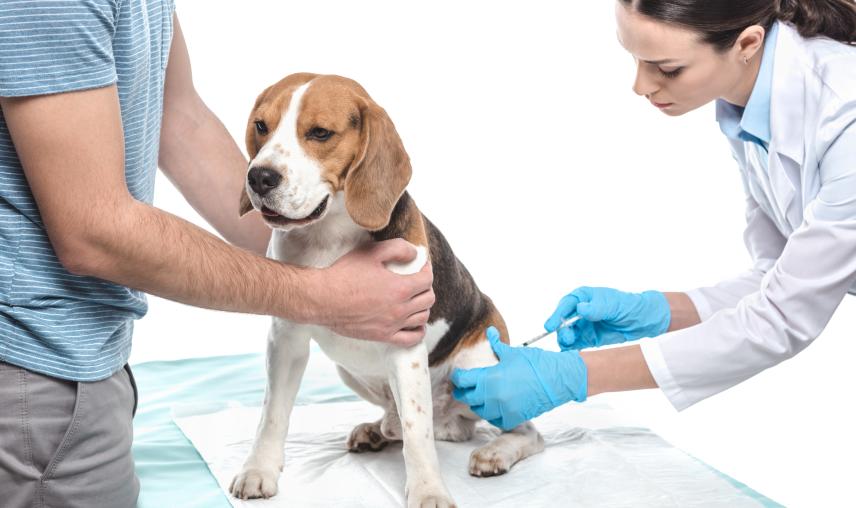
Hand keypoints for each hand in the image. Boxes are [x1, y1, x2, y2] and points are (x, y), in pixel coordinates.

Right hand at [311, 239, 434, 345]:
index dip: (427, 270)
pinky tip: (415, 324)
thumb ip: (397, 248)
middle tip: (416, 281)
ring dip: (422, 307)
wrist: (322, 299)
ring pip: (422, 318)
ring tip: (414, 299)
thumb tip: (414, 253)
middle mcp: (400, 308)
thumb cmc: (344, 274)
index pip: (427, 280)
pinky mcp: (383, 336)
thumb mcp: (371, 252)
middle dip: (425, 287)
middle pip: (428, 299)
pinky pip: (411, 339)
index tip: (421, 267)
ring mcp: (392, 325)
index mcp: (400, 287)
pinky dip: (418, 331)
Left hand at [450, 327, 586, 430]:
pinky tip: (494, 406)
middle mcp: (494, 396)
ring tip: (480, 396)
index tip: (459, 375)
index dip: (458, 377)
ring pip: (479, 410)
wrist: (559, 379)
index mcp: (491, 378)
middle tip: (465, 387)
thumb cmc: (536, 363)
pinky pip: (494, 420)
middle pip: (467, 397)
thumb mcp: (513, 352)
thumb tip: (489, 331)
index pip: (463, 380)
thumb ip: (497, 345)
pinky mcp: (514, 418)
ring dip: (477, 403)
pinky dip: (492, 414)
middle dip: (464, 391)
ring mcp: (504, 409)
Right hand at [544, 286, 669, 350]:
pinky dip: (571, 350)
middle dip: (561, 330)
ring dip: (565, 340)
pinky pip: (575, 345)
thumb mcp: (613, 305)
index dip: (556, 315)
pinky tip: (572, 354)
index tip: (550, 325)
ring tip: (570, 345)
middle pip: (562, 321)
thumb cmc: (629, 306)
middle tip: (567, 338)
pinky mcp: (588, 339)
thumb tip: (580, 309)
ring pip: (566, 334)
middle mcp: (579, 311)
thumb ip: (596, 308)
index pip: (566, 305)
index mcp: (583, 297)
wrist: (644, 321)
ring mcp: (583, 326)